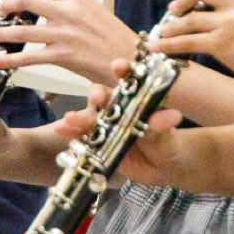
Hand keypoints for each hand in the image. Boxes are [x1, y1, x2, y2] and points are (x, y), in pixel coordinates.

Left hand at [0, 0, 140, 85]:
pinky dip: (6, 60)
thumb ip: (74, 4)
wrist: (131, 59)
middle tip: (1, 9)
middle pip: (26, 0)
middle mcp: (68, 12)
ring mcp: (63, 34)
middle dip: (8, 4)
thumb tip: (54, 1)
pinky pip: (26, 59)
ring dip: (2, 33)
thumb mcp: (96, 9)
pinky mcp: (61, 56)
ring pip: (22, 31)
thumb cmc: (117, 38)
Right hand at [51, 66, 187, 187]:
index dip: (122, 71)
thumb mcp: (164, 135)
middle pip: (103, 97)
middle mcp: (118, 108)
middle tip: (97, 99)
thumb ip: (161, 126)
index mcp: (136, 99)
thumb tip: (172, 116)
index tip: (118, 66)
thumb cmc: (166, 144)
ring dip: (79, 116)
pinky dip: (71, 133)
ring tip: (71, 119)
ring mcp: (105, 125)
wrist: (159, 168)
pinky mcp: (96, 142)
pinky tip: (62, 131)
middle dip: (97, 95)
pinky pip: (81, 136)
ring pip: (89, 117)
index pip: (129, 80)